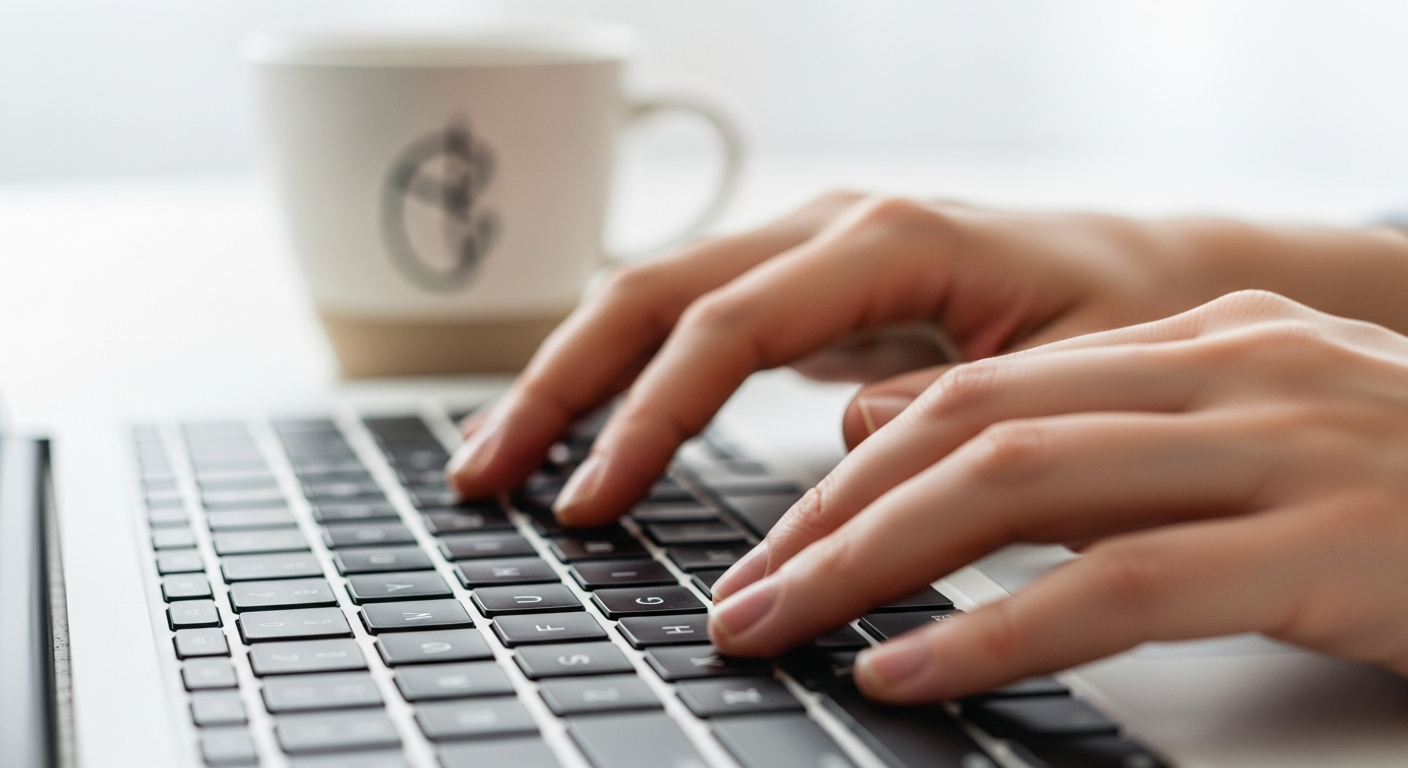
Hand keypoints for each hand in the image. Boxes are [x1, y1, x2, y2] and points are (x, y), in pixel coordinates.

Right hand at [447, 191, 1407, 525]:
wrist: (1154, 278)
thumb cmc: (1125, 319)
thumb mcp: (1067, 379)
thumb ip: (951, 413)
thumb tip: (839, 446)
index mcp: (886, 238)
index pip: (722, 327)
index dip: (645, 419)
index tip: (590, 506)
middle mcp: (827, 230)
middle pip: (648, 295)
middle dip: (555, 386)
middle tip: (483, 479)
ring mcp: (807, 256)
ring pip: (651, 304)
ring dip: (569, 380)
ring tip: (499, 462)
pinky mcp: (804, 294)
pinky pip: (689, 329)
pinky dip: (624, 384)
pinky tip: (588, 438)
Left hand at [707, 291, 1407, 702]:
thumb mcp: (1241, 441)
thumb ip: (1086, 431)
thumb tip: (897, 433)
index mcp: (1203, 341)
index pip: (976, 390)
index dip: (852, 469)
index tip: (774, 541)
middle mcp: (1230, 371)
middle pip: (969, 428)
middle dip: (830, 517)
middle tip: (741, 597)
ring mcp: (1281, 448)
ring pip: (1017, 487)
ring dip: (871, 564)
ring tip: (778, 631)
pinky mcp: (1324, 546)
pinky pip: (1116, 585)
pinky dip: (992, 630)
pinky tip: (909, 671)